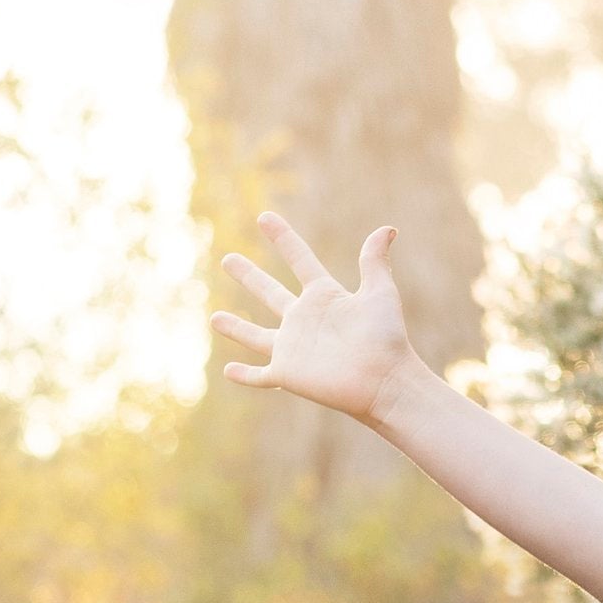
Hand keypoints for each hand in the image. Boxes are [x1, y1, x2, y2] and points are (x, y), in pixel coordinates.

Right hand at [213, 212, 417, 420]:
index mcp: (324, 297)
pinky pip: (260, 376)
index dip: (283, 239)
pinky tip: (228, 371)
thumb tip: (388, 229)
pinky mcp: (288, 375)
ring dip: (236, 328)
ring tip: (214, 319)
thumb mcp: (381, 294)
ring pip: (256, 335)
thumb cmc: (387, 340)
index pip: (299, 259)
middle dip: (248, 276)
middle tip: (228, 259)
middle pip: (269, 293)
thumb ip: (375, 262)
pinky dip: (244, 375)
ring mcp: (293, 349)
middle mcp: (304, 320)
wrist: (385, 383)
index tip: (265, 218)